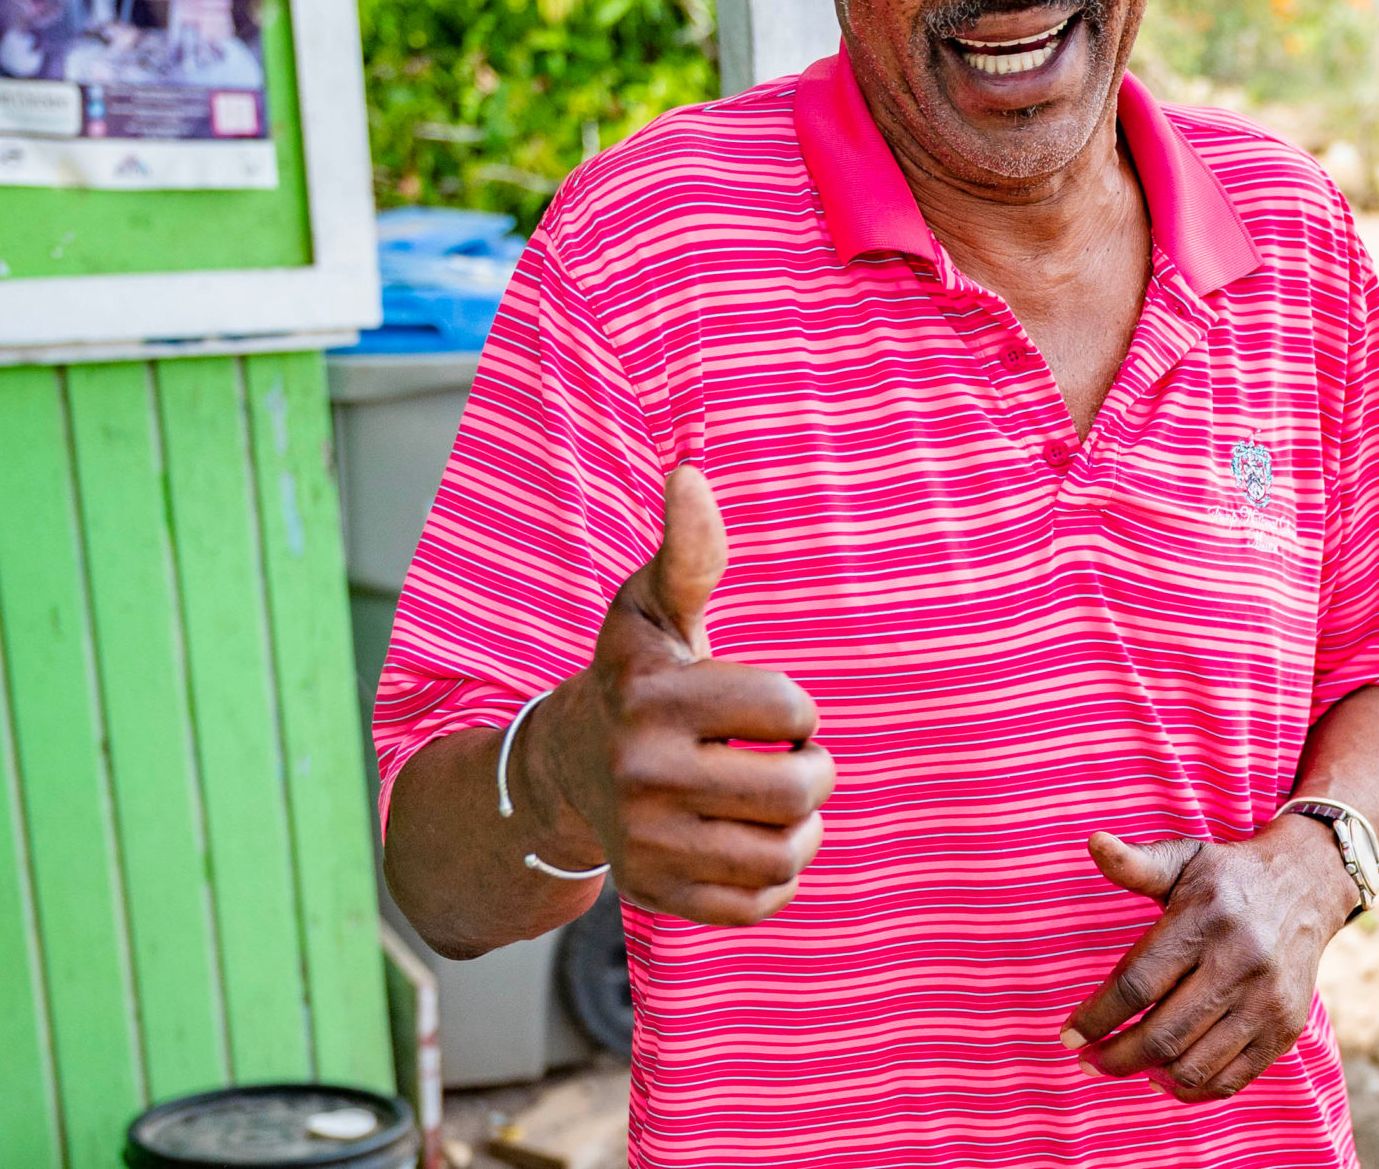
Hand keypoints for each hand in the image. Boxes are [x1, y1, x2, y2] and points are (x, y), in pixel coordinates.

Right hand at [520, 466, 832, 924]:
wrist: (565, 768)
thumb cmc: (636, 676)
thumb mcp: (653, 608)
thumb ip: (687, 551)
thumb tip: (689, 474)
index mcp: (651, 699)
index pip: (789, 708)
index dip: (798, 707)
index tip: (773, 709)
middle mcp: (640, 775)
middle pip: (797, 787)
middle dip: (814, 768)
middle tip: (793, 759)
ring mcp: (645, 843)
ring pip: (784, 852)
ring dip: (804, 827)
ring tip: (783, 804)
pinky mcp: (656, 895)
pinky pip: (758, 904)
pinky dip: (778, 879)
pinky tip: (757, 843)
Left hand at [1060, 815, 1361, 1102]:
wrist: (1308, 885)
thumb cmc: (1229, 876)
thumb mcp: (1184, 858)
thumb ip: (1136, 864)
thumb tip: (1093, 843)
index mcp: (1206, 919)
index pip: (1137, 984)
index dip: (1096, 1017)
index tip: (1068, 1036)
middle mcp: (1240, 962)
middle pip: (1162, 1034)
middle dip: (1115, 1057)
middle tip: (1089, 1061)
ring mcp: (1267, 1001)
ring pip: (1194, 1065)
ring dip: (1148, 1075)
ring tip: (1125, 1065)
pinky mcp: (1285, 1028)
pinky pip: (1230, 1079)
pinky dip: (1191, 1088)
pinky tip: (1166, 1076)